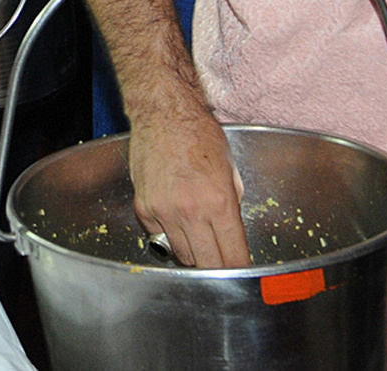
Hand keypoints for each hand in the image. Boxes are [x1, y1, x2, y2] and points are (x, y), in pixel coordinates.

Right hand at [129, 107, 248, 267]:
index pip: (234, 257)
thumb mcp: (230, 170)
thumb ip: (231, 203)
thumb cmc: (198, 134)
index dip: (241, 270)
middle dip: (218, 268)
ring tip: (199, 240)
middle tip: (221, 263)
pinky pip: (159, 238)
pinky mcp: (143, 208)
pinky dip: (169, 236)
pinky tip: (176, 221)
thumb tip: (230, 230)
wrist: (163, 114)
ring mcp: (164, 211)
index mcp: (220, 202)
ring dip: (193, 253)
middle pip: (207, 264)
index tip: (243, 273)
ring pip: (182, 256)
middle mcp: (191, 211)